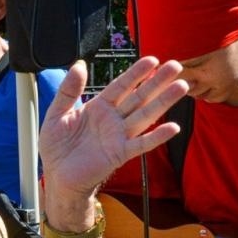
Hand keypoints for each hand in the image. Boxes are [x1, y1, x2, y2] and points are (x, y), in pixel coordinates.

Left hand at [38, 58, 188, 206]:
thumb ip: (68, 91)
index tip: (152, 60)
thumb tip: (79, 64)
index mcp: (98, 107)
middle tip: (176, 66)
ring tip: (182, 86)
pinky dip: (157, 136)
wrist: (57, 177)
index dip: (136, 73)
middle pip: (139, 97)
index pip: (121, 86)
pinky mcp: (120, 154)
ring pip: (145, 115)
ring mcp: (119, 136)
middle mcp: (112, 119)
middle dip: (157, 82)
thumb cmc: (56, 148)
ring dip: (163, 102)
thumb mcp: (56, 114)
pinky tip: (173, 127)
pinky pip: (141, 144)